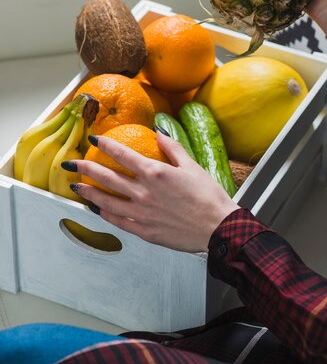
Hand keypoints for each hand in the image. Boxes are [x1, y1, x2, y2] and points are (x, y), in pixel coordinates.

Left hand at [69, 131, 239, 252]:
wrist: (218, 227)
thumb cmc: (208, 196)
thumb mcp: (192, 165)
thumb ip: (172, 147)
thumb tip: (158, 132)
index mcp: (155, 172)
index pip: (122, 154)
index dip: (106, 145)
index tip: (94, 139)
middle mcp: (143, 192)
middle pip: (107, 177)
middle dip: (86, 168)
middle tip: (72, 163)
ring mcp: (141, 213)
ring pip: (107, 201)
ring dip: (89, 192)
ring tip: (76, 187)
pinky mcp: (144, 231)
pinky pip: (118, 221)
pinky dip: (105, 214)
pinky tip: (97, 210)